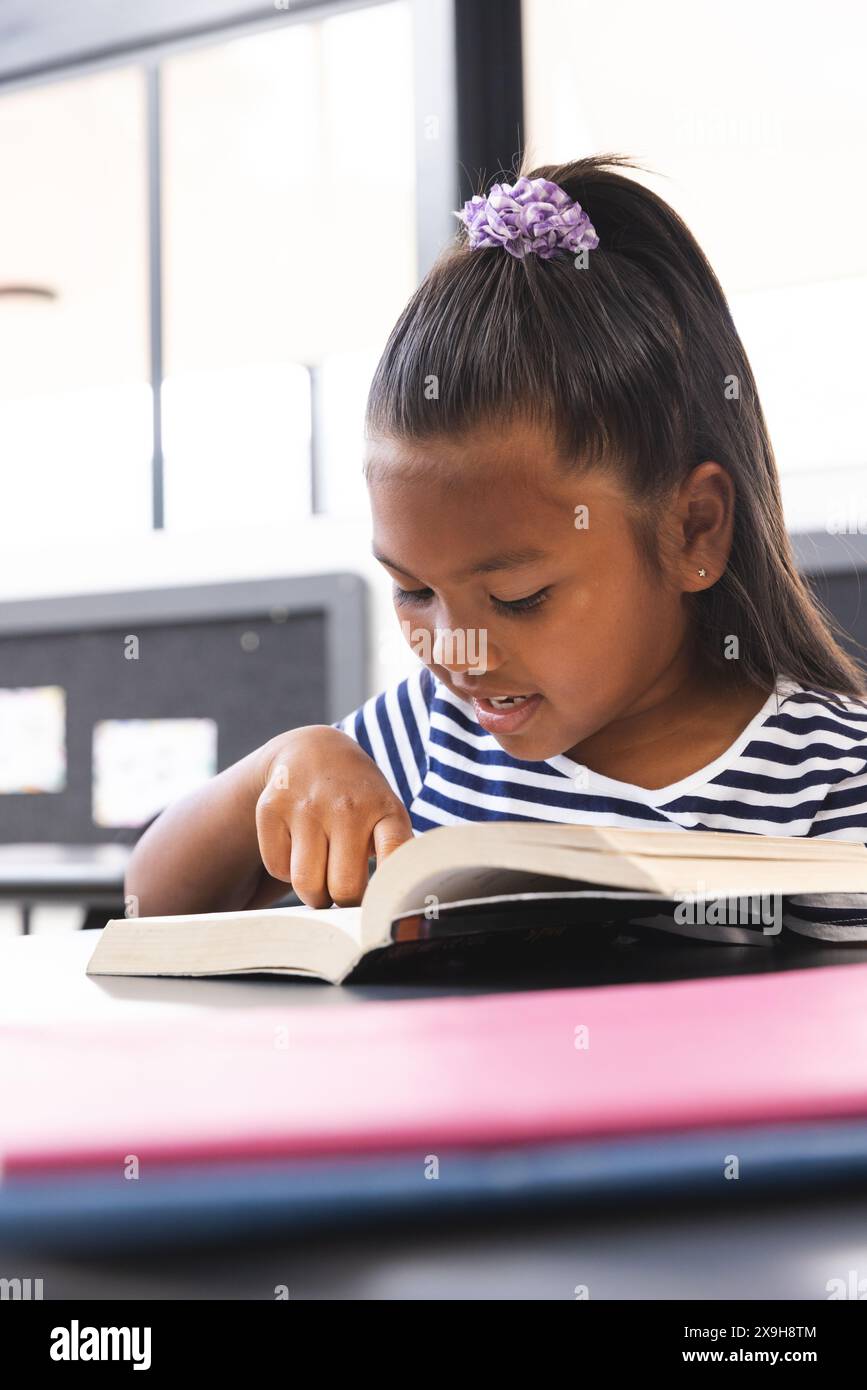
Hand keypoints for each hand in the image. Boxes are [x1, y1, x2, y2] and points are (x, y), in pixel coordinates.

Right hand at [254, 726, 412, 907]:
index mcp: (385, 810)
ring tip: (322, 875)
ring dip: (314, 893)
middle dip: (343, 901)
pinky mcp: (271, 807)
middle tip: (344, 890)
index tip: (382, 908)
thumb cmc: (359, 801)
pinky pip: (277, 868)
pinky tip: (298, 847)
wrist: (315, 751)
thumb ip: (393, 856)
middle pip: (344, 889)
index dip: (388, 895)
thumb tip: (388, 910)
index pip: (394, 860)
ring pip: (306, 885)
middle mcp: (347, 806)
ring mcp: (307, 805)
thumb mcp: (386, 814)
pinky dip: (286, 869)